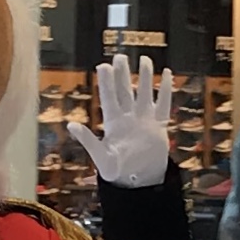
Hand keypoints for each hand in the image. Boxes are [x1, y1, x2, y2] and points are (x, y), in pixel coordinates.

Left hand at [68, 56, 175, 187]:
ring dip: (145, 78)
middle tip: (120, 56)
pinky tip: (168, 75)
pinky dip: (166, 90)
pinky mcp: (158, 126)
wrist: (138, 183)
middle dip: (122, 74)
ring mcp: (144, 120)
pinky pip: (163, 105)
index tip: (103, 66)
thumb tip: (71, 125)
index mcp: (113, 123)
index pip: (109, 98)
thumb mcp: (101, 157)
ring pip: (145, 93)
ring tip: (145, 60)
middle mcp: (128, 117)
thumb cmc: (116, 172)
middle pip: (125, 91)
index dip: (106, 82)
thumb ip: (88, 140)